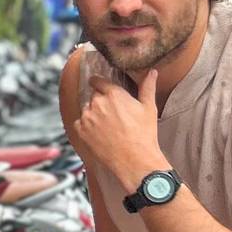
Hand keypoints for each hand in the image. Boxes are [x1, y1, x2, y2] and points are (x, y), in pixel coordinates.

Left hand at [73, 70, 166, 188]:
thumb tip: (152, 72)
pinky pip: (79, 123)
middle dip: (100, 101)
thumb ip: (147, 87)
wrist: (133, 159)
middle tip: (111, 114)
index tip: (100, 85)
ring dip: (92, 114)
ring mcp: (87, 117)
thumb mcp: (148, 108)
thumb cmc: (143, 134)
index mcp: (113, 94)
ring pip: (86, 110)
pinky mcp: (80, 131)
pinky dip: (85, 127)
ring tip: (107, 126)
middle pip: (93, 96)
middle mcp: (97, 103)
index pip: (98, 81)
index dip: (99, 83)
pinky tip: (99, 134)